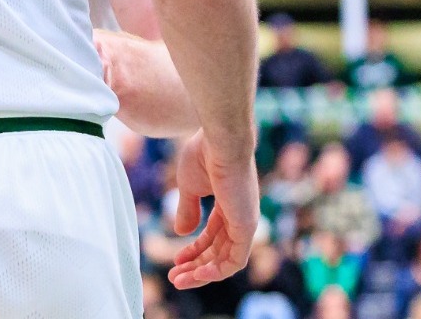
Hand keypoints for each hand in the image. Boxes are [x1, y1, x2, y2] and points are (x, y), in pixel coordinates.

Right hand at [168, 130, 258, 288]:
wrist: (220, 141)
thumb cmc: (204, 154)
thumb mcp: (189, 186)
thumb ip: (187, 209)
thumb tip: (180, 232)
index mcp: (228, 205)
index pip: (213, 236)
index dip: (194, 250)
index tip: (176, 258)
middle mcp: (240, 216)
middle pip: (218, 251)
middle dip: (195, 266)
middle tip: (174, 277)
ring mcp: (245, 222)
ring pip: (226, 260)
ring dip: (202, 273)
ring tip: (179, 280)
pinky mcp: (247, 227)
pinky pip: (235, 260)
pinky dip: (216, 271)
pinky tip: (197, 274)